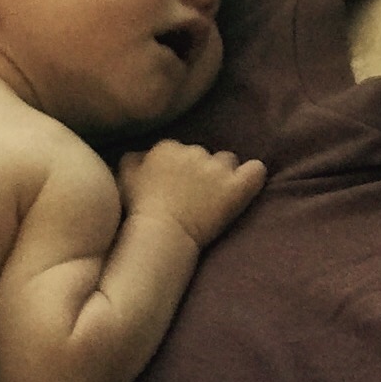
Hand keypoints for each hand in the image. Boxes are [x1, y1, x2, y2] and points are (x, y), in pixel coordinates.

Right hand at [116, 141, 266, 248]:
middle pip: (204, 155)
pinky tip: (246, 185)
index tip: (176, 186)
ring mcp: (216, 169)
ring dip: (223, 175)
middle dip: (201, 172)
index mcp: (167, 147)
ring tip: (215, 197)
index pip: (181, 150)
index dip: (180, 168)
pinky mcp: (236, 187)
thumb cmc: (139, 211)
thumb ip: (133, 159)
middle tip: (194, 196)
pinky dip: (253, 176)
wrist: (160, 234)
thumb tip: (141, 154)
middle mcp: (193, 151)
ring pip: (227, 161)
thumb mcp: (124, 179)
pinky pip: (256, 170)